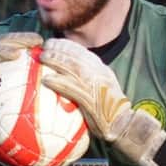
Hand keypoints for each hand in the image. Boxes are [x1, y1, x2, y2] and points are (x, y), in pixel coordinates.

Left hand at [40, 39, 165, 165]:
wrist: (122, 124)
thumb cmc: (108, 108)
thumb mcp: (101, 86)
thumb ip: (88, 77)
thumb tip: (67, 71)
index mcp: (102, 69)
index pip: (82, 52)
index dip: (66, 45)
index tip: (53, 42)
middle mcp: (100, 73)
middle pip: (76, 56)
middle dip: (59, 49)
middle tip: (45, 46)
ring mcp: (95, 85)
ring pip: (73, 68)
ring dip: (56, 61)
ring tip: (43, 58)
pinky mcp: (90, 99)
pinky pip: (71, 88)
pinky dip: (58, 82)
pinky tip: (47, 79)